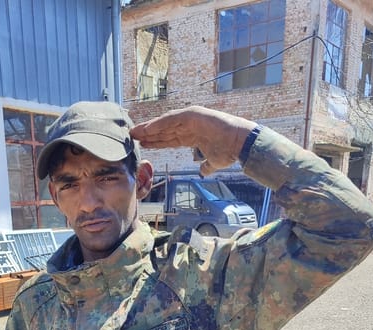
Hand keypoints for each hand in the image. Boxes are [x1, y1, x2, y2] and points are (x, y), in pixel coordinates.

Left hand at [130, 106, 256, 174]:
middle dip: (147, 134)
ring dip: (149, 128)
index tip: (142, 146)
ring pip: (164, 124)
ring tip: (134, 132)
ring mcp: (190, 118)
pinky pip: (172, 120)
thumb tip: (203, 171)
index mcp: (191, 136)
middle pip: (163, 130)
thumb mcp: (212, 162)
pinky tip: (147, 129)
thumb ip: (206, 166)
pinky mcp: (192, 114)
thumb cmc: (228, 151)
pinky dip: (159, 124)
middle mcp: (189, 126)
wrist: (240, 144)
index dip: (155, 142)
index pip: (168, 139)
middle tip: (131, 137)